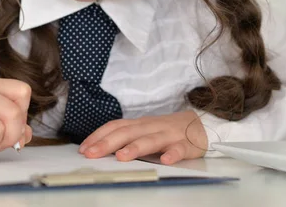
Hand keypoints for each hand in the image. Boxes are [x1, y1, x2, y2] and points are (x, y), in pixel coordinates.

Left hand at [79, 111, 207, 164]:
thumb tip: (98, 149)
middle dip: (108, 143)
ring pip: (151, 140)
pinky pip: (180, 149)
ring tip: (121, 157)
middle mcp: (152, 127)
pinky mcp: (187, 145)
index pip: (116, 126)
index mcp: (140, 124)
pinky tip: (165, 161)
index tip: (83, 149)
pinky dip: (172, 154)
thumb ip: (126, 137)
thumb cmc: (167, 131)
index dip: (99, 136)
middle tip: (91, 154)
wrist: (202, 124)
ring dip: (136, 147)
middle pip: (128, 133)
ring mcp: (170, 135)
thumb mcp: (145, 131)